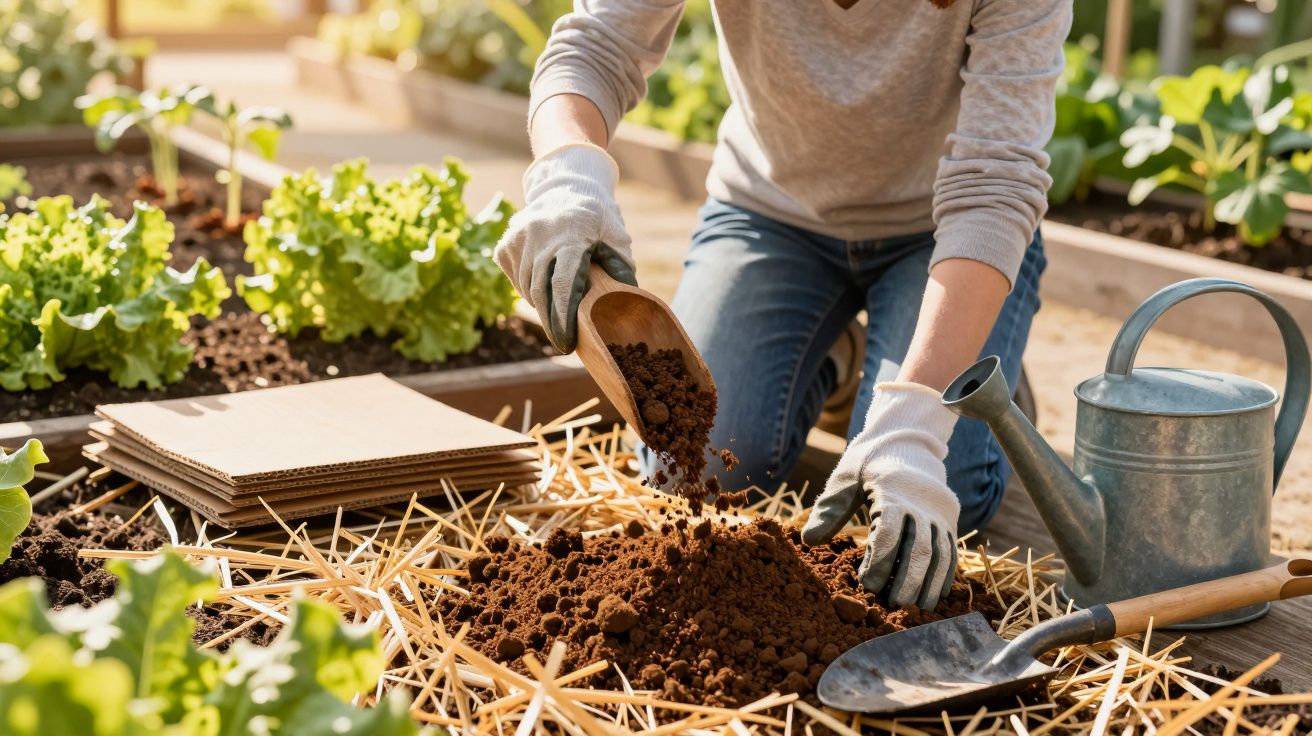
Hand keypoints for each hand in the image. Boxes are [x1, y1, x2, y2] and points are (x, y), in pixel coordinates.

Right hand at [494, 143, 636, 352]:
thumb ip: (621, 270)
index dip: (563, 317)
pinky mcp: (506, 243)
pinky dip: (527, 289)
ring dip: (541, 304)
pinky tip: (542, 286)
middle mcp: (540, 234)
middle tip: (562, 340)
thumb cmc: (599, 220)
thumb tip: (626, 304)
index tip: (567, 342)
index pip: (562, 283)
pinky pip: (515, 278)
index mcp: (571, 234)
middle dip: (551, 320)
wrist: (567, 186)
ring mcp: (519, 238)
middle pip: (540, 291)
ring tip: (556, 311)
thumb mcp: (617, 239)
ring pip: (525, 287)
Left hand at [801, 382, 960, 609]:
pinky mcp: (950, 518)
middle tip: (896, 606)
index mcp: (892, 490)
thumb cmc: (869, 461)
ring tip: (919, 608)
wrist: (908, 439)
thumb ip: (830, 508)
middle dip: (909, 580)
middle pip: (920, 548)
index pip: (888, 533)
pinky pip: (952, 550)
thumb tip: (808, 541)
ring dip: (930, 583)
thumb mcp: (845, 477)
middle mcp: (921, 502)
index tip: (866, 585)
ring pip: (941, 552)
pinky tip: (935, 594)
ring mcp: (940, 511)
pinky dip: (945, 574)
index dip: (879, 562)